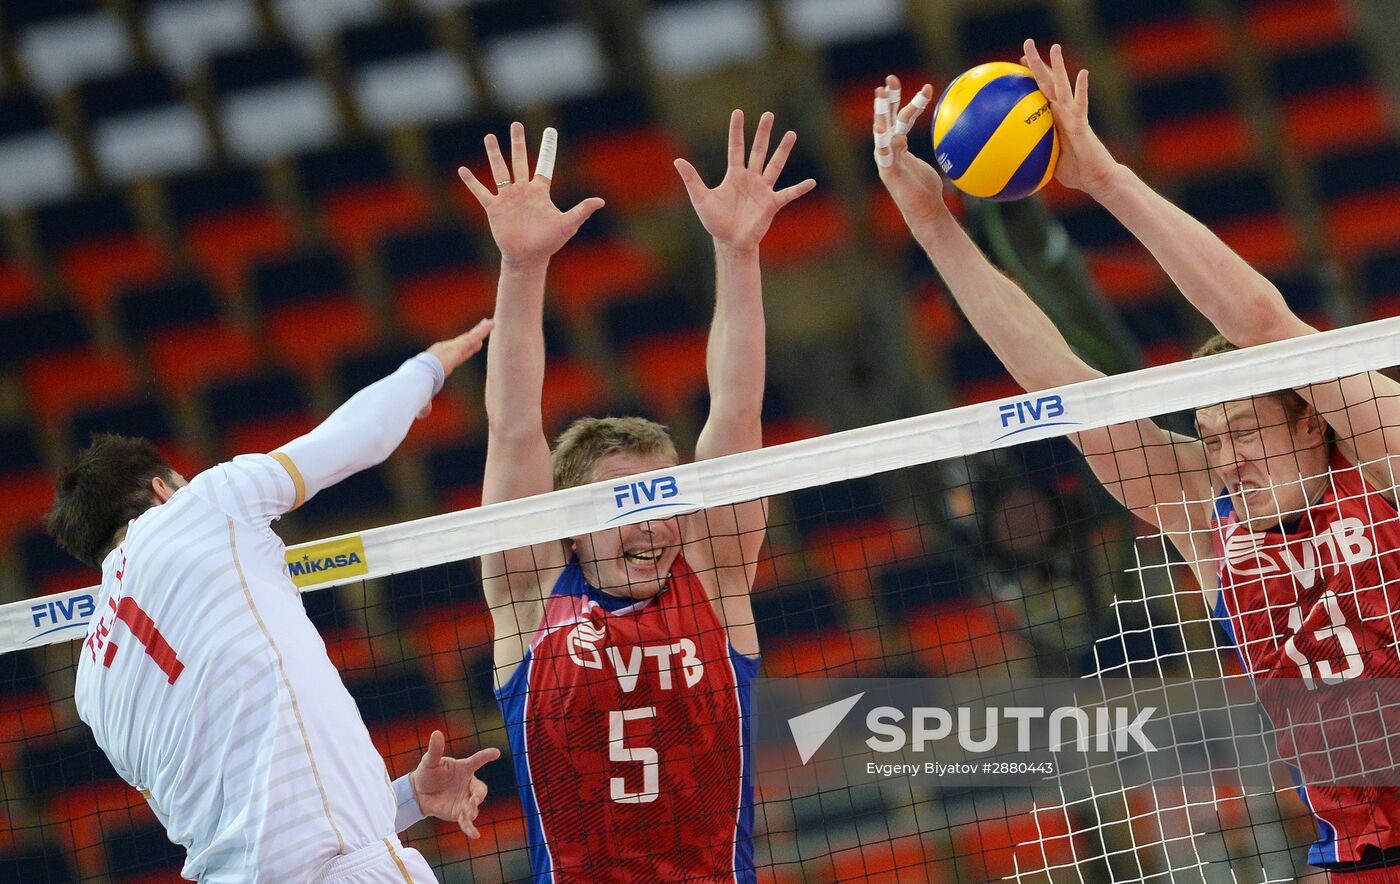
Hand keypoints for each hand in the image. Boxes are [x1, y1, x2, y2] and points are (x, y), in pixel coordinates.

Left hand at [410, 730, 500, 838]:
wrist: (419, 793)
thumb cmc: (428, 773)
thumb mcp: (430, 761)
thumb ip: (435, 750)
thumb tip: (436, 732)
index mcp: (463, 768)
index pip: (477, 760)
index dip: (486, 755)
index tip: (496, 752)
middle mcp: (467, 784)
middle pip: (480, 789)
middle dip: (479, 795)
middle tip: (474, 800)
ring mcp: (465, 799)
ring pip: (475, 806)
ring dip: (474, 810)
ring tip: (470, 815)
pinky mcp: (459, 813)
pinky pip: (467, 821)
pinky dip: (470, 828)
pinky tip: (474, 835)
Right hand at [420, 318, 493, 417]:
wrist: (418, 377)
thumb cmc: (417, 387)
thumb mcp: (423, 396)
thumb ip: (425, 405)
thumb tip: (422, 415)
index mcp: (438, 361)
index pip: (453, 355)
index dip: (462, 351)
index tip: (469, 346)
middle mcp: (445, 350)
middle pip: (463, 342)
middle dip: (471, 337)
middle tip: (480, 330)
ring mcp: (452, 347)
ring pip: (470, 337)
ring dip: (480, 330)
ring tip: (491, 323)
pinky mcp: (459, 346)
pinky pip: (474, 336)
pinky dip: (483, 330)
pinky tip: (492, 323)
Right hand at [458, 123, 604, 266]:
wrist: (528, 258)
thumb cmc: (548, 243)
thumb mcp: (567, 224)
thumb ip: (581, 210)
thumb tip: (601, 201)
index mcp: (539, 191)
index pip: (544, 164)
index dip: (547, 148)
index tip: (549, 130)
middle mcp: (522, 191)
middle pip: (519, 160)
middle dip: (517, 143)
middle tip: (516, 124)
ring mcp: (507, 198)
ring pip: (499, 170)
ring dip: (494, 154)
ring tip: (489, 137)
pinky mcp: (494, 208)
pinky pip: (481, 192)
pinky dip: (472, 182)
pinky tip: (463, 170)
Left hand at [674, 110, 814, 252]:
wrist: (730, 242)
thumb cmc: (715, 221)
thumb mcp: (701, 198)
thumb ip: (692, 179)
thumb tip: (677, 160)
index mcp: (734, 175)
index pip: (736, 148)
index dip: (736, 131)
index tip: (738, 112)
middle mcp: (750, 178)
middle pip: (758, 151)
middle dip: (763, 133)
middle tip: (769, 114)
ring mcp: (762, 190)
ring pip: (775, 165)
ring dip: (783, 150)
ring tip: (791, 134)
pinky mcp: (771, 204)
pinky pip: (788, 194)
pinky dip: (800, 189)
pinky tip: (812, 182)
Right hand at [873, 76, 945, 225]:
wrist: (923, 212)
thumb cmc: (928, 189)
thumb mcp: (933, 162)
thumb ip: (935, 146)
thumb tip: (957, 131)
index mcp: (897, 147)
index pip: (900, 119)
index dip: (905, 102)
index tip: (917, 86)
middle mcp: (888, 151)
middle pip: (886, 120)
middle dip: (886, 100)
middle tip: (889, 80)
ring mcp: (886, 162)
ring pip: (881, 133)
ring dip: (880, 114)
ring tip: (881, 97)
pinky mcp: (888, 173)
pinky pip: (885, 154)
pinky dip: (885, 140)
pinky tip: (886, 129)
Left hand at [1021, 40, 1118, 194]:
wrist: (1096, 178)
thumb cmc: (1075, 172)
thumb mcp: (1046, 163)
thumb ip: (1034, 156)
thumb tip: (1013, 164)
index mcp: (1053, 118)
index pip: (1039, 92)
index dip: (1030, 77)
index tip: (1020, 63)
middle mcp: (1063, 112)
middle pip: (1047, 82)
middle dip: (1038, 63)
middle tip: (1027, 43)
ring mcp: (1073, 115)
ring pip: (1063, 87)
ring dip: (1059, 67)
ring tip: (1054, 47)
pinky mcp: (1083, 123)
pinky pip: (1081, 104)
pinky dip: (1082, 89)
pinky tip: (1083, 73)